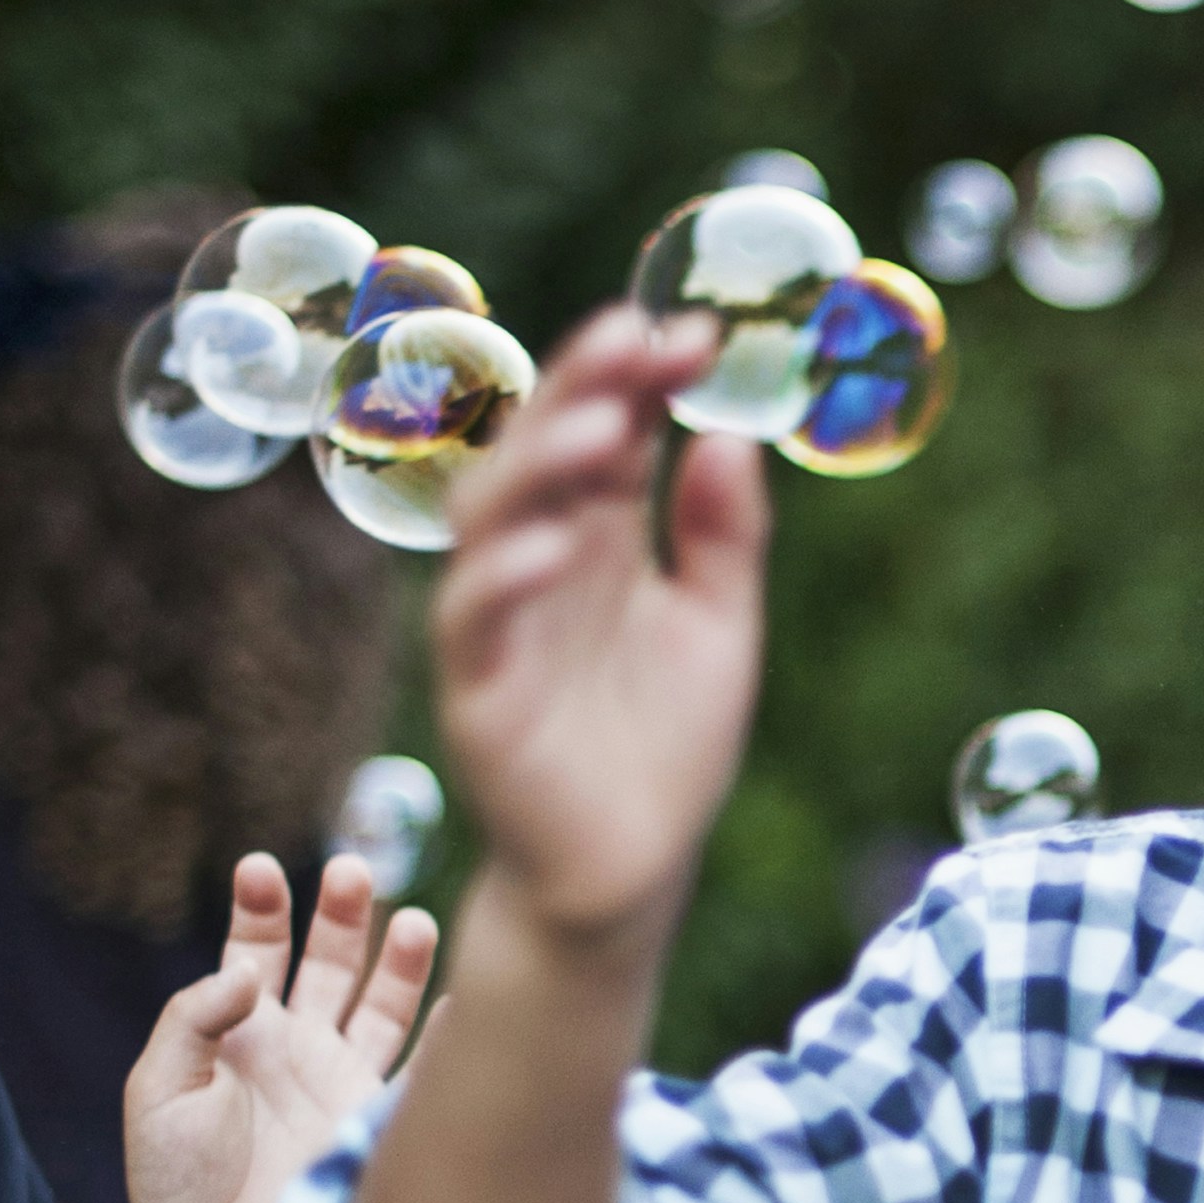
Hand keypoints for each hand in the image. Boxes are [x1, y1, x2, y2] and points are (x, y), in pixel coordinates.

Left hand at [125, 851, 438, 1202]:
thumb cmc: (175, 1186)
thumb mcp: (156, 1093)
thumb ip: (191, 1021)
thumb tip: (248, 970)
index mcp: (239, 1033)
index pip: (255, 949)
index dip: (262, 907)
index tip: (260, 869)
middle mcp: (298, 1047)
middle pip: (330, 960)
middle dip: (342, 913)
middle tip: (352, 870)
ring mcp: (344, 1083)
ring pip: (383, 1004)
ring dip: (399, 960)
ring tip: (412, 921)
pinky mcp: (378, 1125)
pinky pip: (423, 1073)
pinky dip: (452, 1037)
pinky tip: (469, 1003)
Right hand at [435, 307, 767, 949]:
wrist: (629, 871)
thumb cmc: (666, 746)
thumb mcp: (721, 629)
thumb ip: (725, 537)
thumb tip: (729, 433)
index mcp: (601, 536)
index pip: (608, 430)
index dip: (638, 375)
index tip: (693, 331)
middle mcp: (541, 564)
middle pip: (539, 449)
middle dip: (581, 386)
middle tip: (632, 339)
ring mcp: (501, 624)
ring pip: (489, 518)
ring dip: (538, 465)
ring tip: (601, 424)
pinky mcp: (479, 694)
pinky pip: (474, 624)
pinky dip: (506, 580)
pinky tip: (552, 548)